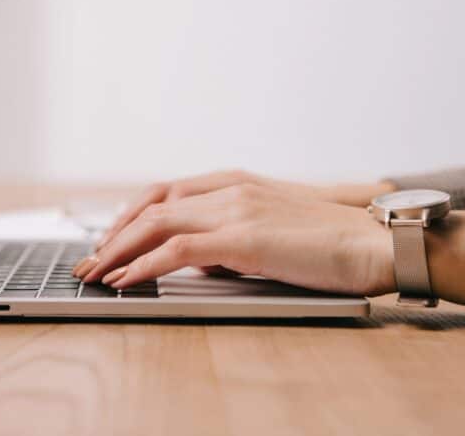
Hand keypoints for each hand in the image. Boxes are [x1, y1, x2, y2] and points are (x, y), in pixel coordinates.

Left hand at [97, 169, 394, 247]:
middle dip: (114, 234)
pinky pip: (177, 250)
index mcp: (237, 182)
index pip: (166, 192)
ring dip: (118, 249)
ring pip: (156, 222)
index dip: (130, 216)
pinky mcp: (243, 238)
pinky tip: (126, 281)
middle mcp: (230, 189)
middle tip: (89, 262)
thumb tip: (199, 260)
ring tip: (95, 275)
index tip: (110, 240)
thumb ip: (233, 238)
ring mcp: (235, 209)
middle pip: (152, 204)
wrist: (375, 242)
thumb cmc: (332, 242)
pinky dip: (143, 265)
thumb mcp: (273, 231)